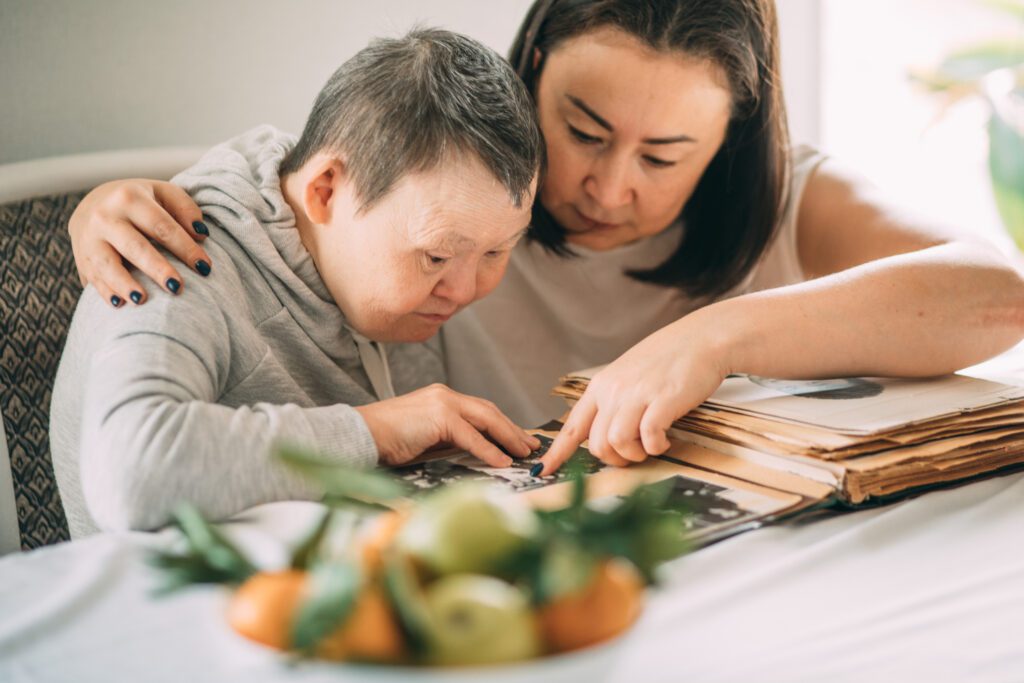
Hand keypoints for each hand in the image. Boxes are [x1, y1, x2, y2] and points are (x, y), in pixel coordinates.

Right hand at [69, 179, 210, 305]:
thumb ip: (184, 208)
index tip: (205, 267)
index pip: (162, 226)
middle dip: (156, 268)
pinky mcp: (82, 257)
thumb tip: (201, 234)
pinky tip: (119, 304)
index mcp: (130, 198)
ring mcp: (90, 238)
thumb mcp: (163, 193)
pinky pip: (93, 277)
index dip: (185, 248)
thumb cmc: (140, 202)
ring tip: (142, 300)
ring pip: (107, 264)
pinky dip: (105, 292)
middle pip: (134, 246)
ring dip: (124, 283)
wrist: (94, 204)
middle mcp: (106, 217)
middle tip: (177, 287)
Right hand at [355, 384, 541, 466]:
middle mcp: (445, 395)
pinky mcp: (439, 416)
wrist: (361, 434)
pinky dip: (489, 450)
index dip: (502, 425)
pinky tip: (502, 462)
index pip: (480, 410)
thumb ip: (448, 441)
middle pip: (489, 411)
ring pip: (486, 419)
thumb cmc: (386, 441)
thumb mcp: (424, 438)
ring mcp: (443, 403)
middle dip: (512, 429)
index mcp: (441, 398)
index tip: (518, 439)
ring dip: (508, 437)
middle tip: (530, 445)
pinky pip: (472, 436)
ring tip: (523, 453)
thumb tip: (475, 454)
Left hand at [537, 317, 730, 474]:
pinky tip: (665, 441)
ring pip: (616, 443)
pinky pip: (647, 438)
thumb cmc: (668, 359)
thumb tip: (606, 434)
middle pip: (596, 444)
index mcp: (601, 386)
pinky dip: (655, 447)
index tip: (543, 470)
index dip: (557, 452)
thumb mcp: (629, 375)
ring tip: (650, 447)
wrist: (701, 339)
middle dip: (614, 460)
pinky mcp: (661, 400)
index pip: (573, 426)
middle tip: (634, 455)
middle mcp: (613, 390)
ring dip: (634, 455)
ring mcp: (636, 394)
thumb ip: (614, 400)